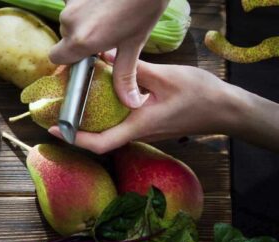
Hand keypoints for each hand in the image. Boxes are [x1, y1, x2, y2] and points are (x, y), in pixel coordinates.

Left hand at [48, 56, 278, 153]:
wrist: (226, 109)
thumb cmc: (200, 96)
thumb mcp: (165, 77)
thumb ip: (134, 69)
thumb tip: (105, 57)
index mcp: (138, 126)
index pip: (100, 143)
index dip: (74, 139)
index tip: (55, 129)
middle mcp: (137, 133)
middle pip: (98, 137)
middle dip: (76, 126)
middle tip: (57, 109)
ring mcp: (142, 130)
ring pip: (108, 129)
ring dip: (90, 118)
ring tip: (72, 100)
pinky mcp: (147, 124)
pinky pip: (119, 122)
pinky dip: (105, 112)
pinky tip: (99, 94)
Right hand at [49, 0, 168, 107]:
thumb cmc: (143, 7)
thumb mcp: (134, 43)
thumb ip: (124, 75)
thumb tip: (130, 102)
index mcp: (81, 41)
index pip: (57, 58)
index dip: (68, 58)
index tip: (84, 56)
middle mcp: (69, 22)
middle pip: (65, 37)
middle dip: (80, 38)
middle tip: (104, 33)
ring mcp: (70, 3)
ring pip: (69, 19)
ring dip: (83, 20)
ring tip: (107, 14)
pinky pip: (74, 2)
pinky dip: (85, 4)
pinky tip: (103, 2)